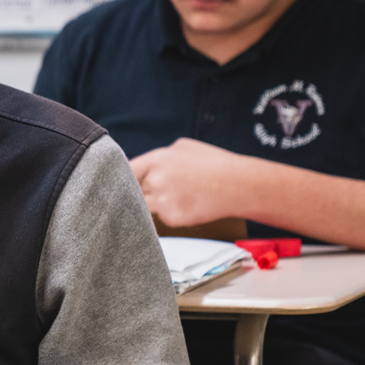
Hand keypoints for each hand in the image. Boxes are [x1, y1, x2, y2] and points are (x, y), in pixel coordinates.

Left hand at [130, 138, 246, 226]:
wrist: (239, 185)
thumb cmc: (214, 163)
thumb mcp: (182, 147)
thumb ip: (158, 157)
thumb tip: (143, 166)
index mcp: (156, 160)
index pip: (126, 169)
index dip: (126, 175)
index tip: (126, 179)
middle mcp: (155, 180)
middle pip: (132, 189)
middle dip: (141, 189)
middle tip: (158, 188)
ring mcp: (163, 201)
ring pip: (144, 205)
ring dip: (154, 202)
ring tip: (177, 195)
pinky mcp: (172, 218)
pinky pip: (161, 216)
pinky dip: (170, 212)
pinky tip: (188, 204)